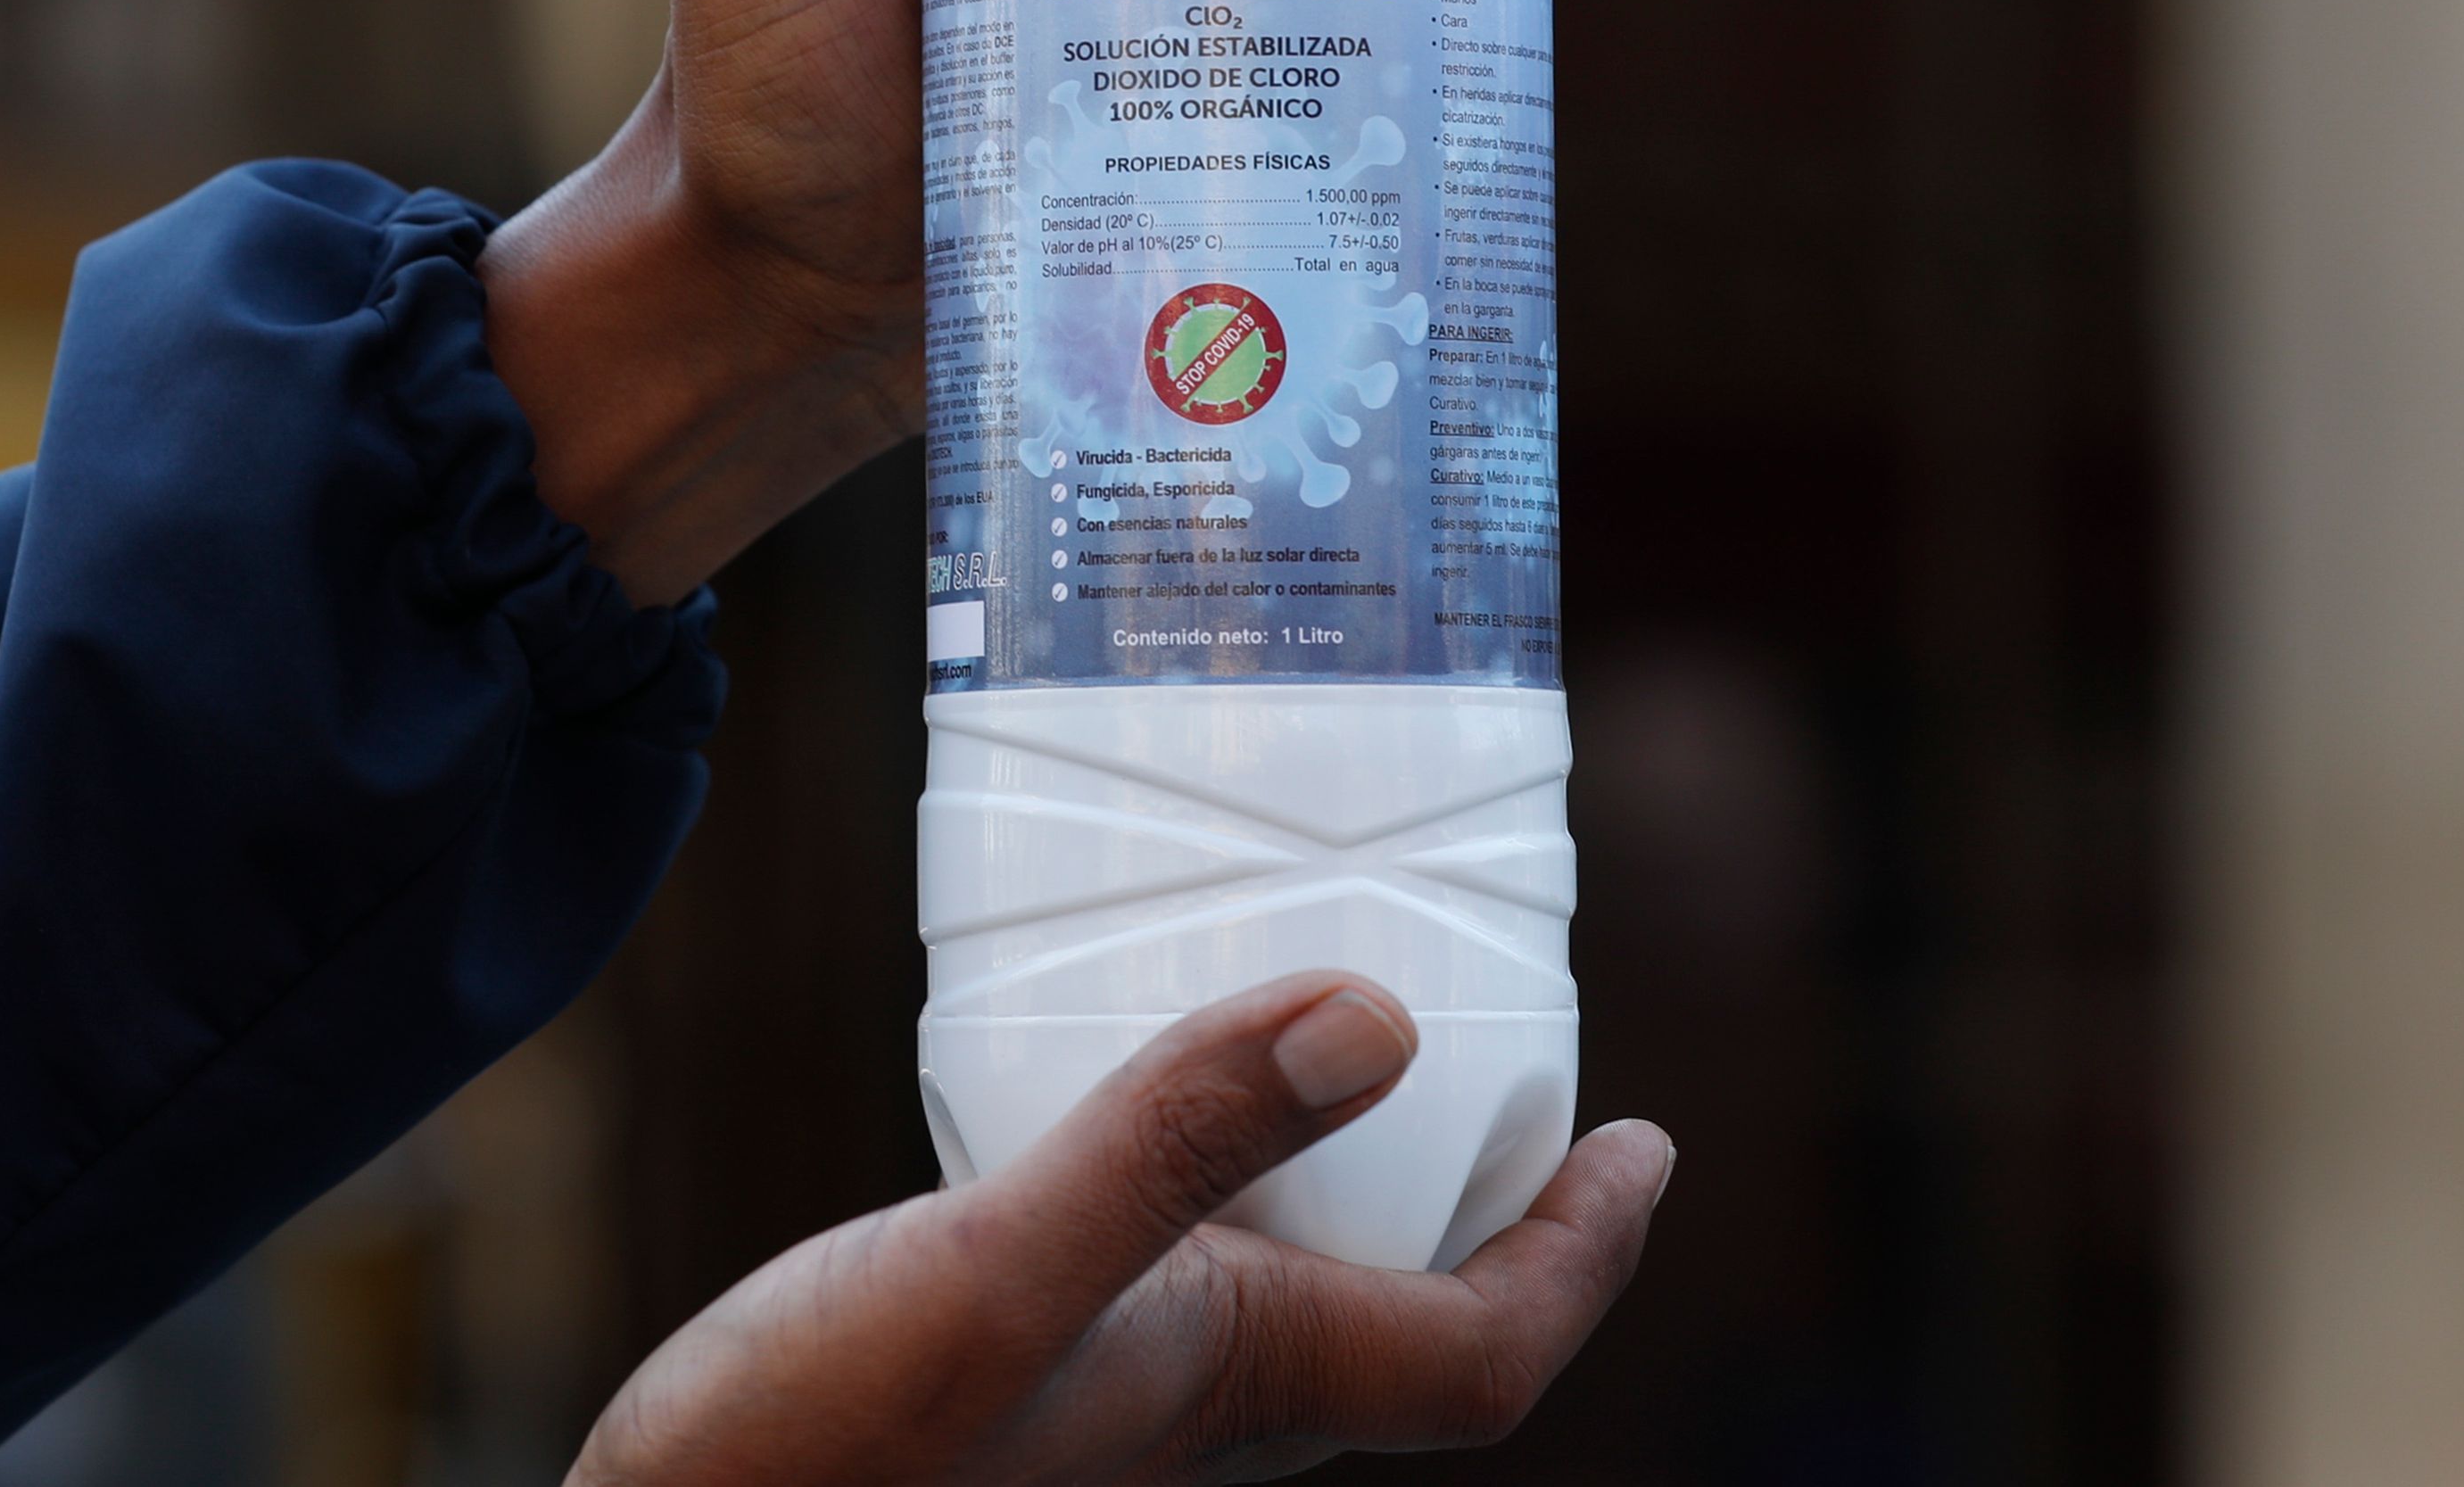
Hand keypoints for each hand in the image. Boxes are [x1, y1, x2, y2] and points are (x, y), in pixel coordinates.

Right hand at [566, 974, 1673, 1483]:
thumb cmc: (808, 1459)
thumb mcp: (996, 1278)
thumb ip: (1175, 1150)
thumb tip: (1383, 1020)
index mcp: (1229, 1381)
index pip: (1489, 1347)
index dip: (1590, 1254)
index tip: (1655, 1146)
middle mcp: (1190, 1404)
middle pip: (1416, 1330)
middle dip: (1502, 1225)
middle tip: (1535, 1098)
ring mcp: (1101, 1399)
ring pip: (1299, 1305)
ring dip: (1369, 1202)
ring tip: (1368, 1076)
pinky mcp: (1010, 1372)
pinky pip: (1180, 1279)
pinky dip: (1221, 1189)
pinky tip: (1143, 1114)